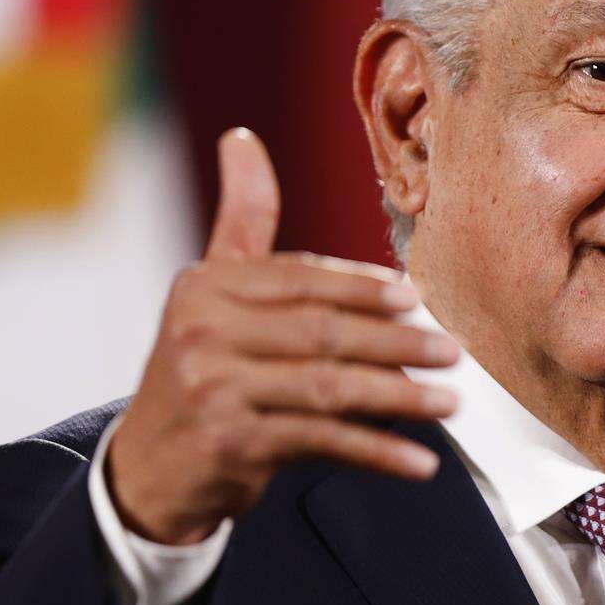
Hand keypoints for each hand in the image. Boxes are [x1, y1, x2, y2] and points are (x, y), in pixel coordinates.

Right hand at [107, 128, 459, 542]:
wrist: (150, 467)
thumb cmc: (201, 369)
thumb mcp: (211, 293)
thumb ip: (241, 221)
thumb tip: (242, 138)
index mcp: (206, 287)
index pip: (301, 280)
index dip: (364, 289)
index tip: (417, 300)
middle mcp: (203, 333)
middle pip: (322, 332)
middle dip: (398, 342)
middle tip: (454, 353)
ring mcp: (214, 390)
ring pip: (329, 387)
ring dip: (400, 397)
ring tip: (450, 402)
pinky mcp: (231, 443)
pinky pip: (322, 441)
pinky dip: (376, 451)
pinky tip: (419, 461)